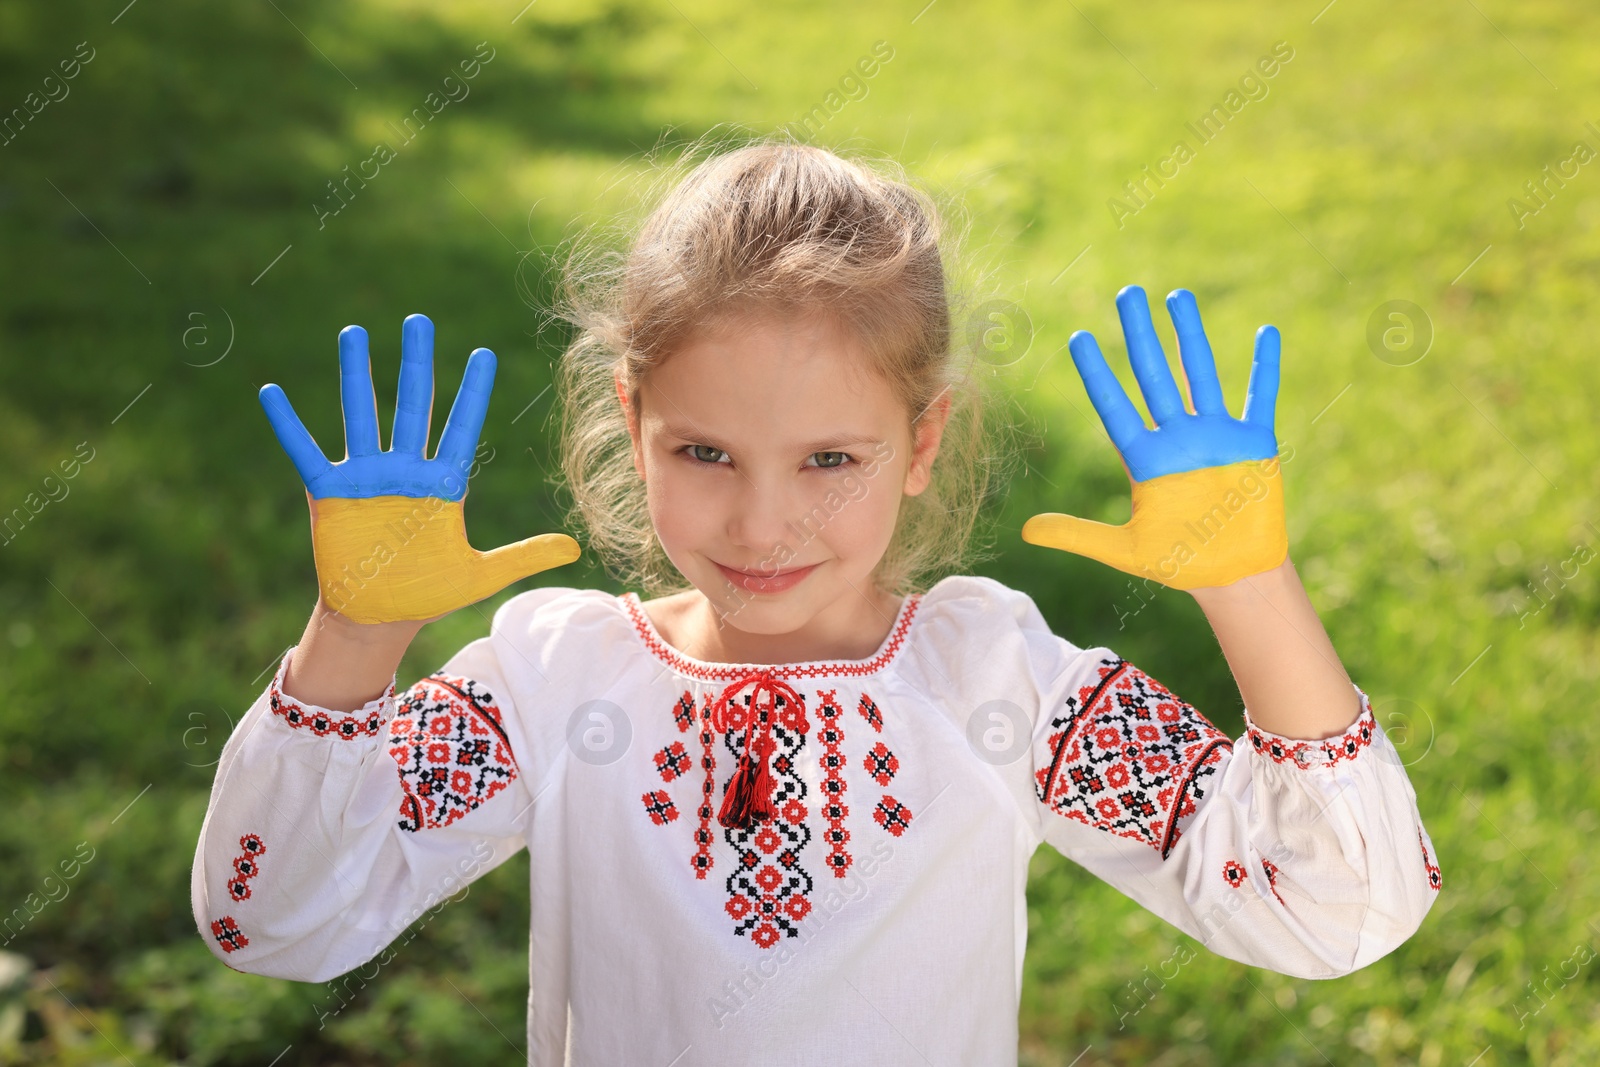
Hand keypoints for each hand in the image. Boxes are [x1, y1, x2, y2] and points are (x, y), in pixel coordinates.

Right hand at [259, 313, 579, 623]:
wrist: (377, 618)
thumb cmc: (427, 593)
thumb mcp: (481, 577)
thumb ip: (524, 557)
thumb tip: (577, 551)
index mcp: (442, 483)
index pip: (462, 427)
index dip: (472, 393)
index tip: (483, 354)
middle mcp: (405, 470)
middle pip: (413, 405)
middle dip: (417, 363)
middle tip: (418, 320)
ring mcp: (366, 476)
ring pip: (361, 414)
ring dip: (356, 374)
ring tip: (353, 332)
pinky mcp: (328, 492)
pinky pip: (304, 451)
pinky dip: (288, 424)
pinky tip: (272, 393)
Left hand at [1020, 286, 1287, 590]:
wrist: (1234, 577)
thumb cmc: (1180, 563)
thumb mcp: (1124, 551)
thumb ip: (1078, 535)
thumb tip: (1025, 531)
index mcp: (1145, 459)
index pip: (1115, 406)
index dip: (1097, 374)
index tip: (1078, 338)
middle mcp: (1177, 438)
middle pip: (1155, 376)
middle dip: (1140, 335)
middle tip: (1127, 293)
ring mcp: (1216, 436)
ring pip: (1201, 375)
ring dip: (1190, 336)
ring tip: (1177, 296)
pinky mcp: (1255, 444)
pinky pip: (1260, 398)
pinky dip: (1265, 367)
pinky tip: (1267, 332)